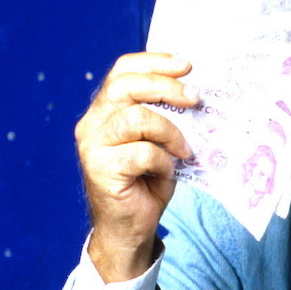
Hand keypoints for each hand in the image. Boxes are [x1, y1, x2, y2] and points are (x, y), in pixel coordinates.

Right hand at [74, 52, 197, 280]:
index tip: (187, 65)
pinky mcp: (100, 169)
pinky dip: (162, 161)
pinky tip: (167, 172)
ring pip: (136, 119)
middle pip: (126, 86)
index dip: (155, 62)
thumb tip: (198, 91)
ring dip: (170, 132)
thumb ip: (166, 116)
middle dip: (166, 86)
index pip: (123, 70)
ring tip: (184, 150)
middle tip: (195, 98)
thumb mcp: (159, 141)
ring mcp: (92, 145)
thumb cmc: (147, 181)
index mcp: (105, 109)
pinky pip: (141, 153)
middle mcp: (92, 123)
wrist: (130, 227)